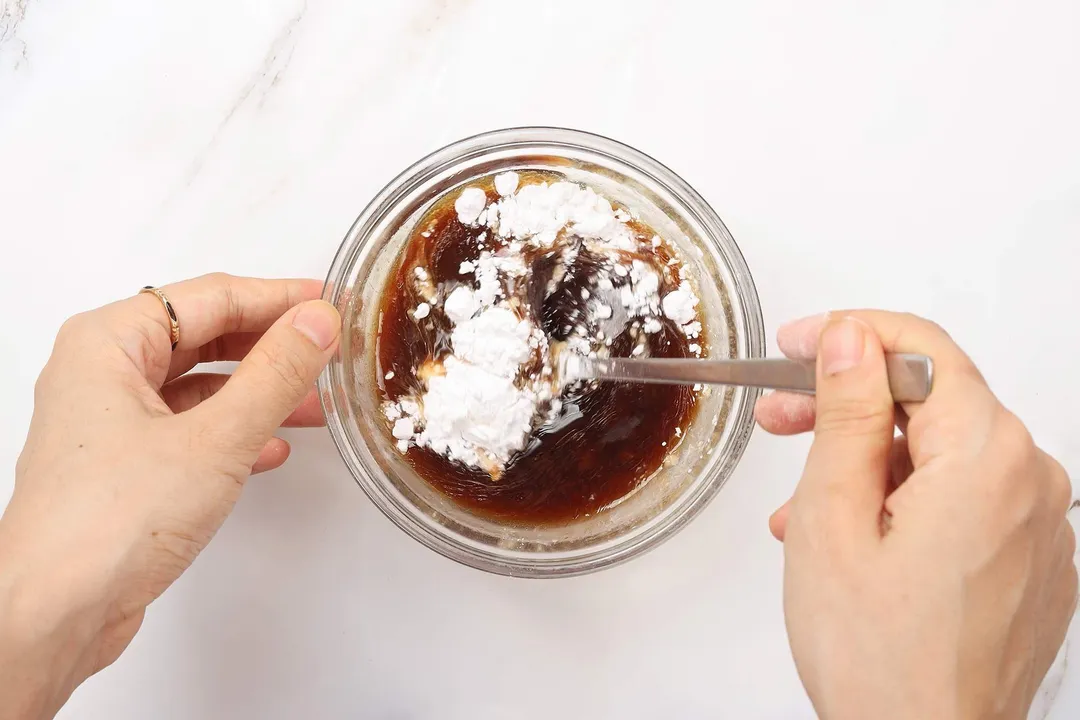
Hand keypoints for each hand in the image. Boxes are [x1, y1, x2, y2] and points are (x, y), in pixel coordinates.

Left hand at [0, 273, 340, 719]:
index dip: (278, 298)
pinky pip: (190, 428)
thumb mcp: (216, 438)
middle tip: (328, 348)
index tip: (329, 304)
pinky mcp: (123, 467)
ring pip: (200, 385)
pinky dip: (234, 432)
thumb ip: (275, 374)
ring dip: (259, 392)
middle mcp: (101, 373)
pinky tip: (271, 450)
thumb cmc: (108, 523)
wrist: (55, 612)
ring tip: (315, 403)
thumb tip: (317, 323)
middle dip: (271, 345)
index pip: (212, 297)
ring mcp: (109, 422)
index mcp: (108, 343)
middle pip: (204, 336)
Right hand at [756, 312, 1076, 719]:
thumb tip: (851, 342)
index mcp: (989, 459)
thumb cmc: (879, 658)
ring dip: (865, 460)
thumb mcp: (832, 516)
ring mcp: (1040, 526)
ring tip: (800, 502)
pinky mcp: (1033, 562)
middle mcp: (1033, 484)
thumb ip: (846, 413)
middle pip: (934, 401)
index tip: (798, 345)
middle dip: (848, 402)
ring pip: (943, 453)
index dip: (850, 335)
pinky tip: (850, 534)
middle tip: (781, 416)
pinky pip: (965, 499)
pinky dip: (904, 499)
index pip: (924, 350)